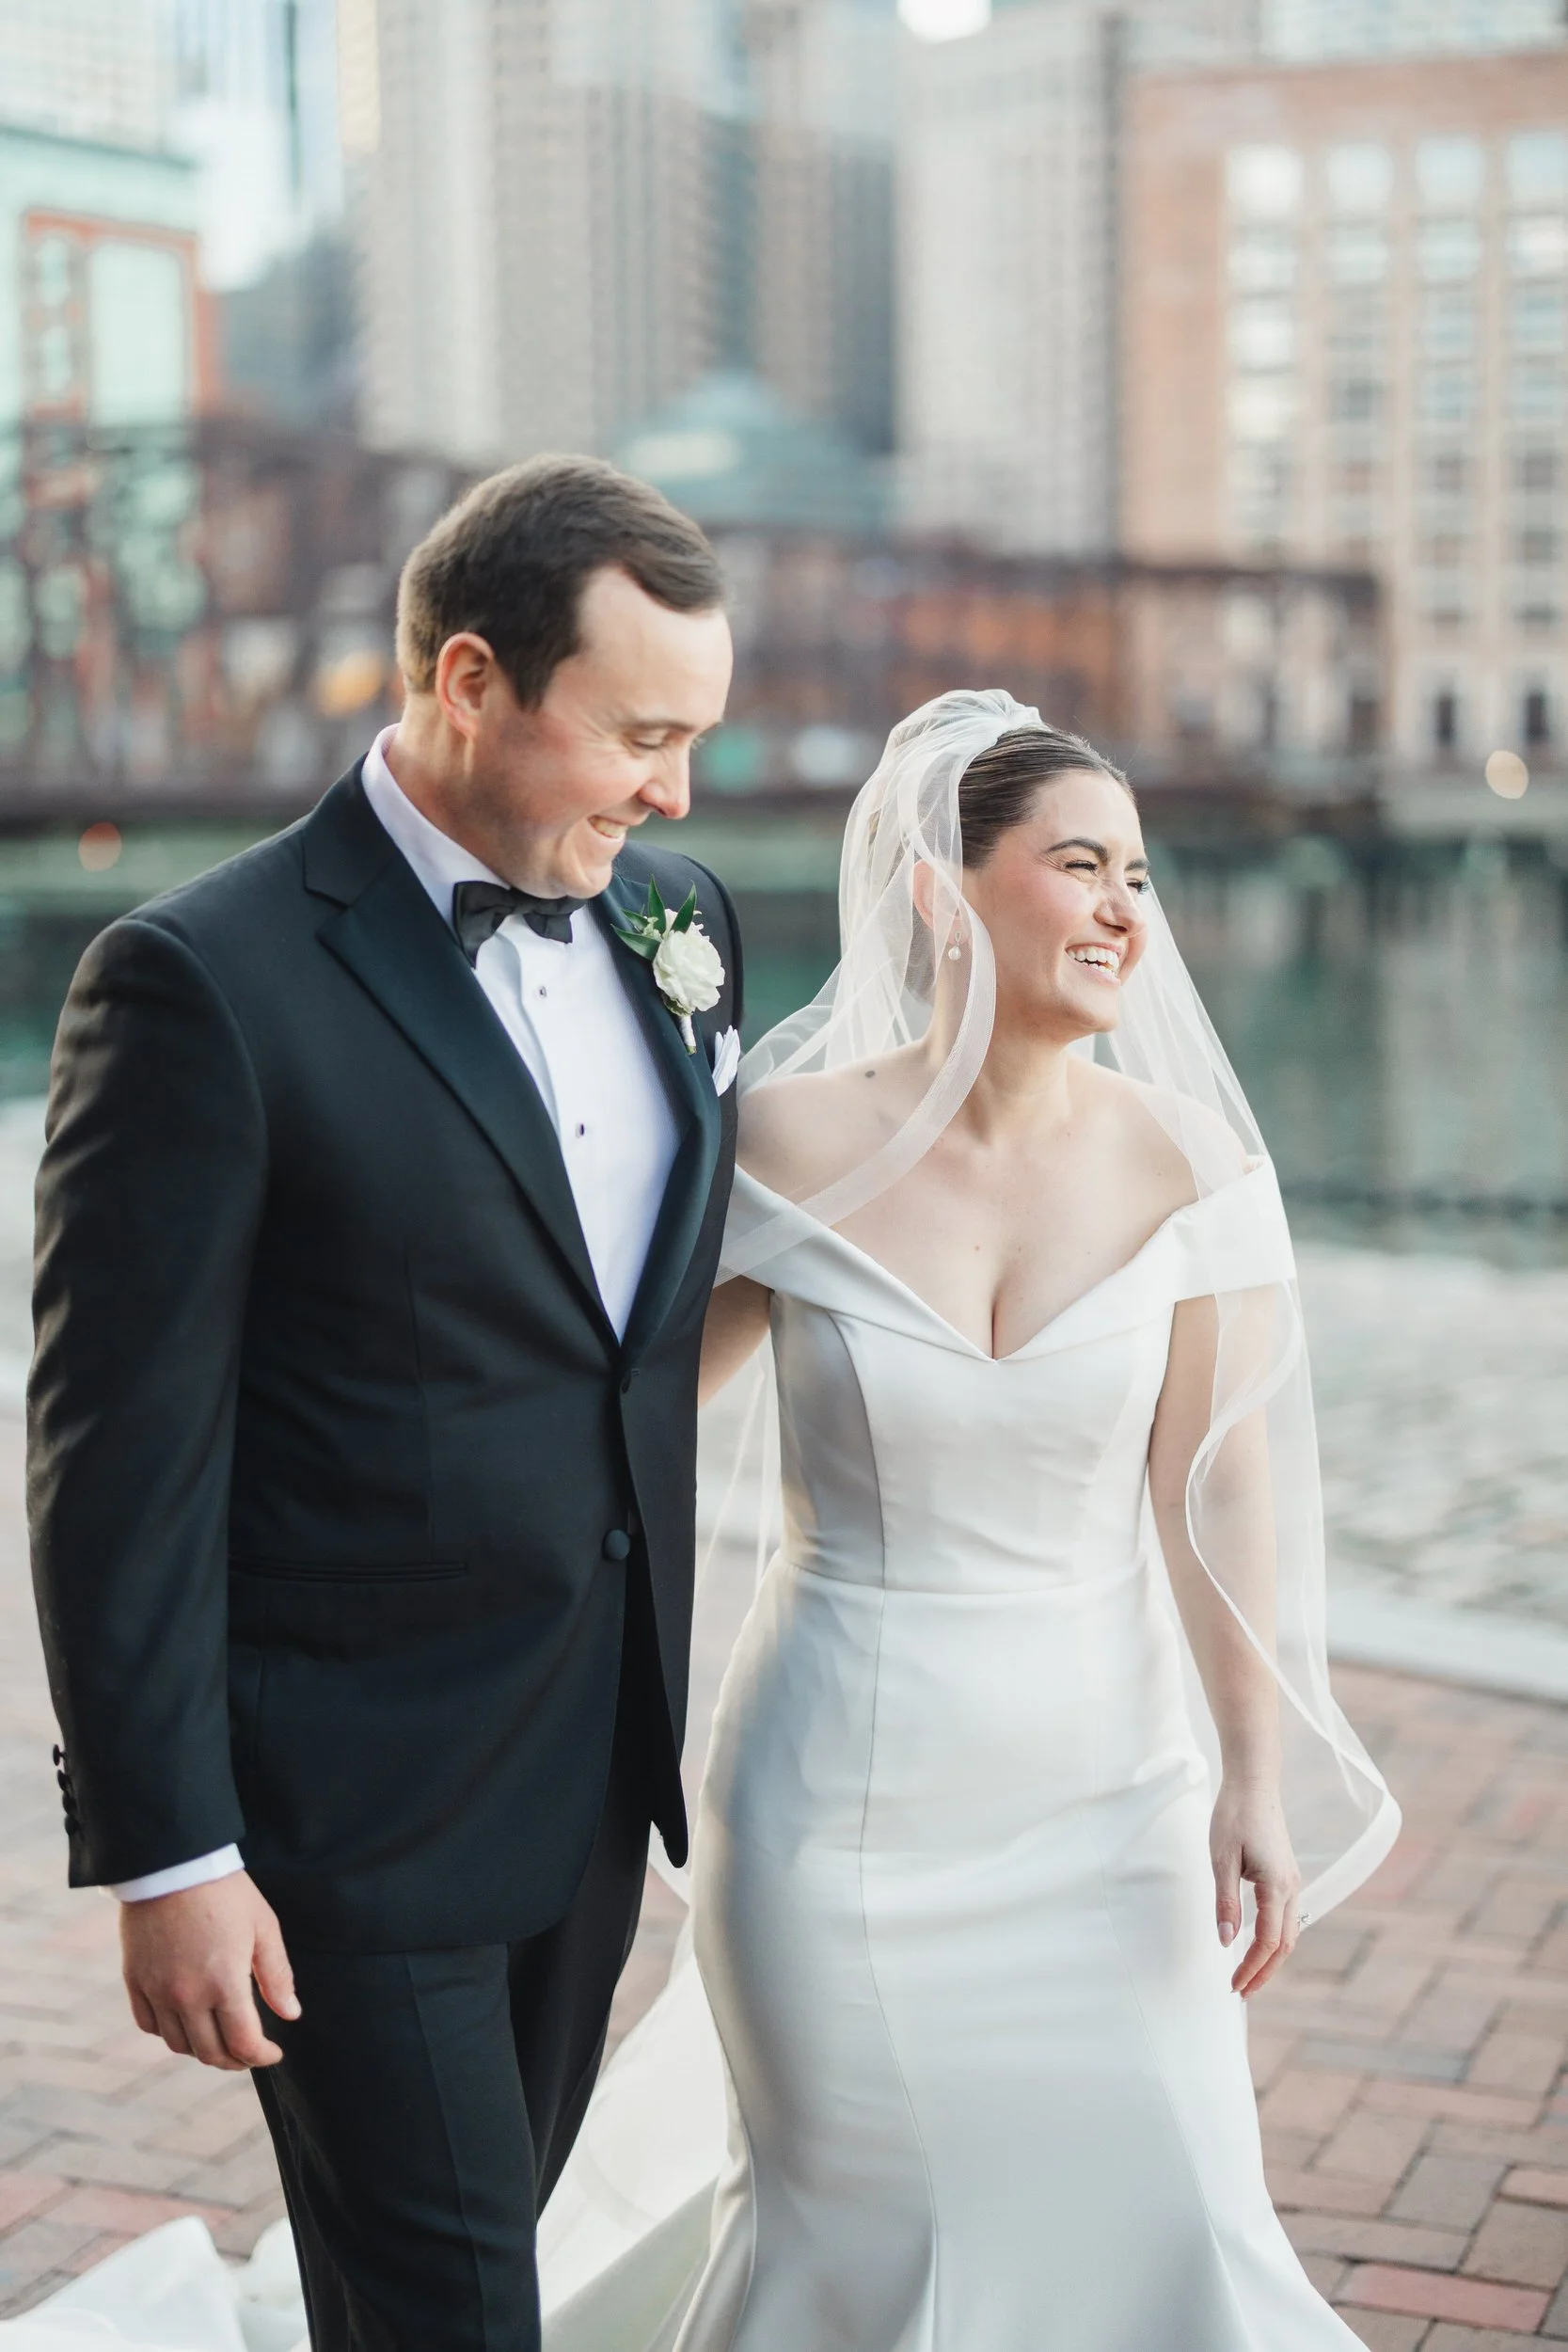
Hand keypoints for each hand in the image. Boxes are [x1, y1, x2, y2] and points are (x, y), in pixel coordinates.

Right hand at [120, 1872, 299, 2069]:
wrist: (172, 1864)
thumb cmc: (225, 1892)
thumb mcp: (263, 1927)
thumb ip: (277, 1975)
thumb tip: (291, 2014)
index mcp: (223, 1983)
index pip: (243, 2044)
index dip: (262, 2057)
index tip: (273, 2053)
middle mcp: (186, 1996)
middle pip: (210, 2053)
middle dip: (235, 2060)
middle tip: (249, 2053)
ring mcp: (157, 1991)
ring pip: (179, 2044)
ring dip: (202, 2050)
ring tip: (220, 2039)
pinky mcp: (135, 1981)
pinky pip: (149, 2025)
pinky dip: (169, 2032)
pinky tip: (186, 2021)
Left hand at [1210, 1776, 1300, 1999]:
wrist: (1253, 1782)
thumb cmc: (1234, 1814)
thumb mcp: (1221, 1858)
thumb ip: (1225, 1901)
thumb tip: (1226, 1942)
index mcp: (1277, 1885)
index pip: (1268, 1941)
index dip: (1252, 1967)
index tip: (1234, 1986)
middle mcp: (1291, 1887)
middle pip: (1284, 1944)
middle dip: (1264, 1971)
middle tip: (1241, 1992)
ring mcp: (1292, 1881)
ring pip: (1287, 1932)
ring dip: (1270, 1957)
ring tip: (1248, 1975)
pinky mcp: (1285, 1874)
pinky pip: (1285, 1916)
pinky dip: (1274, 1939)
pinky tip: (1257, 1944)